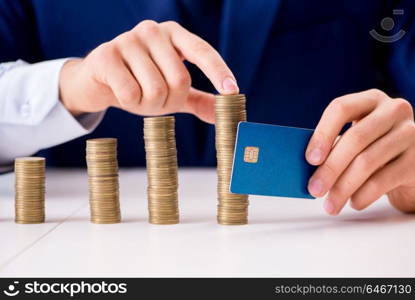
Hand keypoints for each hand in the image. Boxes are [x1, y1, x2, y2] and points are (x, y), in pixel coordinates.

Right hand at [59, 20, 238, 122]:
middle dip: (170, 102)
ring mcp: (128, 39)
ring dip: (149, 105)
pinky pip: (130, 93)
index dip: (218, 71)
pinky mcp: (106, 54)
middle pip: (179, 80)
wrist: (99, 80)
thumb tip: (226, 115)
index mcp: (174, 34)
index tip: (231, 91)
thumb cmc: (141, 83)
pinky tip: (120, 93)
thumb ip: (199, 100)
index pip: (202, 51)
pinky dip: (129, 102)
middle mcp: (153, 30)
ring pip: (155, 90)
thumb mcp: (173, 92)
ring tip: (137, 96)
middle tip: (155, 102)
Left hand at [306, 89, 414, 214]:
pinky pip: (383, 180)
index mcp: (370, 100)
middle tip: (314, 189)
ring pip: (368, 162)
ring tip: (330, 204)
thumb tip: (306, 168)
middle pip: (355, 138)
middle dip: (330, 168)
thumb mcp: (354, 137)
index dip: (323, 134)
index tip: (310, 159)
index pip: (341, 108)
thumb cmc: (372, 147)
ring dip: (343, 188)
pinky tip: (353, 203)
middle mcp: (393, 111)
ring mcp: (410, 134)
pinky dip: (363, 195)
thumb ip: (333, 145)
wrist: (410, 163)